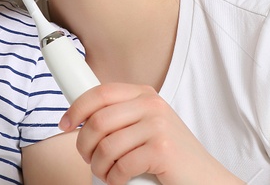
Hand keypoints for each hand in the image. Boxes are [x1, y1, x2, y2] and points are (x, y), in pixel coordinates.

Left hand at [61, 83, 236, 184]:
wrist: (205, 178)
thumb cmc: (171, 156)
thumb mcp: (145, 126)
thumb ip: (120, 117)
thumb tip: (79, 117)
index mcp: (144, 94)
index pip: (99, 93)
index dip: (75, 109)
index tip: (64, 125)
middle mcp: (152, 105)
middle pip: (96, 122)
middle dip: (83, 145)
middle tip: (89, 159)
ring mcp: (158, 126)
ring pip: (105, 146)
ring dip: (99, 166)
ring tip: (106, 173)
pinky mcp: (161, 150)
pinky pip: (121, 165)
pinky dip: (114, 178)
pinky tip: (120, 180)